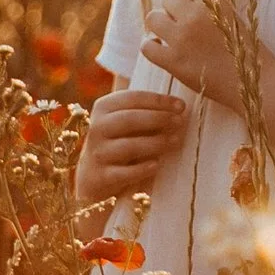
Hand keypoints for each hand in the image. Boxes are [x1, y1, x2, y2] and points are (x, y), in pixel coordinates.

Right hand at [75, 89, 185, 205]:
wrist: (92, 175)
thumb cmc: (118, 141)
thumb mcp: (123, 120)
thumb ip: (145, 111)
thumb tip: (179, 107)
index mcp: (104, 108)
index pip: (132, 98)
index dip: (158, 100)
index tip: (181, 105)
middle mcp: (97, 128)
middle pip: (129, 119)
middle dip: (158, 119)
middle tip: (180, 121)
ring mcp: (97, 153)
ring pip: (128, 146)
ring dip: (155, 143)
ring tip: (176, 141)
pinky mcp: (101, 176)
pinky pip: (123, 173)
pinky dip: (141, 169)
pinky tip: (157, 164)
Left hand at [138, 0, 240, 108]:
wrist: (254, 82)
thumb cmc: (246, 50)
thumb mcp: (232, 16)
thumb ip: (212, 3)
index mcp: (213, 2)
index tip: (185, 8)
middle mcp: (196, 16)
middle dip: (170, 10)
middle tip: (177, 25)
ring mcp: (183, 38)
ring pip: (152, 18)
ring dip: (158, 26)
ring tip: (167, 36)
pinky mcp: (174, 62)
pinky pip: (147, 46)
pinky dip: (151, 47)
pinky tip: (161, 50)